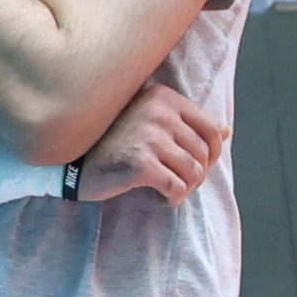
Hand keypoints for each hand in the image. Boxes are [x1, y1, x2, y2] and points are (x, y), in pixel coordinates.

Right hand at [76, 81, 229, 206]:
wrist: (70, 160)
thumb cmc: (111, 142)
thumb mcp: (149, 122)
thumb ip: (185, 123)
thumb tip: (226, 132)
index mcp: (163, 98)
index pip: (212, 128)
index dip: (212, 153)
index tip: (198, 166)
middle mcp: (159, 112)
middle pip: (204, 154)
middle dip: (196, 175)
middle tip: (177, 183)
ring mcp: (150, 137)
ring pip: (194, 173)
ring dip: (185, 188)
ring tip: (167, 190)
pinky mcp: (141, 163)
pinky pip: (177, 189)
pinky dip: (172, 199)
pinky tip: (159, 197)